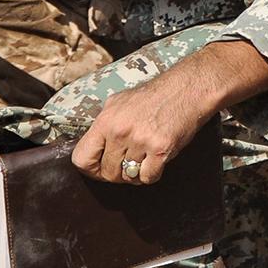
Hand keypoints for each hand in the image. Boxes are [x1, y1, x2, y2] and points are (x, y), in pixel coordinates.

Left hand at [72, 63, 217, 184]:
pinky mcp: (161, 149)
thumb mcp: (118, 103)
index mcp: (106, 120)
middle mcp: (120, 131)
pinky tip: (155, 160)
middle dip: (116, 173)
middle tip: (127, 163)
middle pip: (107, 172)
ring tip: (143, 158)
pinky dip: (152, 174)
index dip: (90, 169)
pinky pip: (148, 178)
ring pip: (128, 177)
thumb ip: (103, 126)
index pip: (82, 158)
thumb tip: (91, 148)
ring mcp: (141, 141)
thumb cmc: (153, 96)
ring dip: (136, 172)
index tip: (99, 168)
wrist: (186, 89)